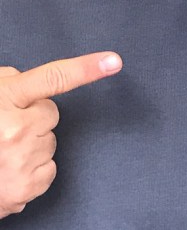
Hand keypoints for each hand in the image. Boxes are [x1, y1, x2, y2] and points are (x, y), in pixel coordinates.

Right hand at [0, 52, 121, 218]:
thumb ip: (9, 83)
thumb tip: (26, 79)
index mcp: (7, 99)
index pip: (54, 78)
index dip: (86, 68)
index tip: (113, 61)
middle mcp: (16, 128)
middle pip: (51, 115)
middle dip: (32, 119)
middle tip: (4, 130)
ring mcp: (21, 159)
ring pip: (50, 143)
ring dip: (31, 146)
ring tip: (1, 153)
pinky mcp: (25, 187)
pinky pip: (49, 170)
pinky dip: (33, 171)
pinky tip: (8, 171)